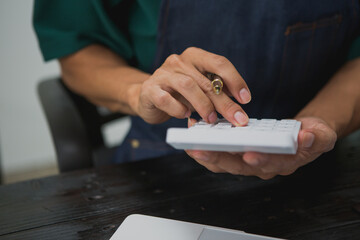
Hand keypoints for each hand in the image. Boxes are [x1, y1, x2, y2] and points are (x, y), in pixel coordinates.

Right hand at [133, 47, 250, 124]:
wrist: (147, 96)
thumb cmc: (178, 93)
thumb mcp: (199, 89)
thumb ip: (216, 93)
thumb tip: (238, 109)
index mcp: (194, 57)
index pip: (219, 63)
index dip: (235, 80)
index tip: (245, 99)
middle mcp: (178, 61)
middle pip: (206, 80)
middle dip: (225, 102)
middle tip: (236, 118)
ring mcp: (162, 74)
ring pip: (188, 86)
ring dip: (203, 105)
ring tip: (211, 119)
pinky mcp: (150, 89)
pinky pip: (166, 99)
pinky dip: (178, 109)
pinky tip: (185, 115)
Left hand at [186, 117, 336, 178]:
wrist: (304, 134)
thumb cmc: (311, 135)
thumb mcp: (322, 134)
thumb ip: (317, 137)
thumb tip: (308, 136)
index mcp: (282, 163)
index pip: (269, 165)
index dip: (259, 161)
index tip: (248, 155)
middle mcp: (262, 166)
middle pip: (238, 165)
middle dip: (218, 157)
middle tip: (200, 148)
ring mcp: (248, 161)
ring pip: (224, 162)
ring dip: (206, 153)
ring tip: (190, 142)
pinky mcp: (239, 154)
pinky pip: (220, 153)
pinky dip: (207, 145)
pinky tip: (195, 135)